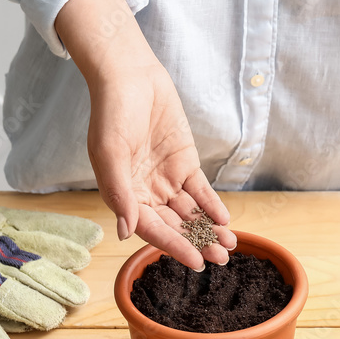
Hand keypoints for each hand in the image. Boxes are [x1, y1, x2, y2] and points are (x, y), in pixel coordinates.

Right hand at [56, 0, 235, 270]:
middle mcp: (145, 192)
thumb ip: (118, 193)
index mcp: (124, 196)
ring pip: (190, 212)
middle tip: (220, 258)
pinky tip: (225, 220)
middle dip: (197, 243)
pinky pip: (200, 191)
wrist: (129, 76)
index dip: (174, 247)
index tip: (196, 262)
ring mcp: (166, 179)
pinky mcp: (184, 163)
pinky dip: (212, 206)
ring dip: (208, 229)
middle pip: (174, 226)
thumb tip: (124, 232)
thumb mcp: (110, 154)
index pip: (151, 230)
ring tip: (229, 246)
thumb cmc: (111, 113)